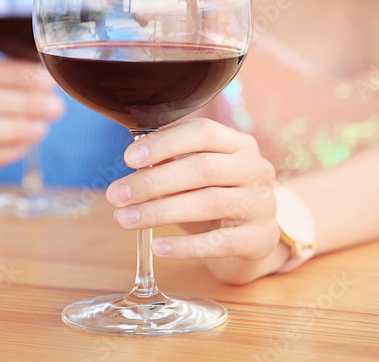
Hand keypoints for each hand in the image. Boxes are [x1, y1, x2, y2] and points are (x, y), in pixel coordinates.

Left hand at [104, 118, 285, 284]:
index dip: (165, 143)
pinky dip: (185, 246)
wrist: (252, 241)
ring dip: (161, 211)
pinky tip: (158, 246)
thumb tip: (134, 162)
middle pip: (203, 168)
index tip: (129, 157)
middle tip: (116, 195)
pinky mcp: (260, 239)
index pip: (203, 132)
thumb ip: (170, 164)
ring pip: (210, 203)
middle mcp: (255, 169)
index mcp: (238, 144)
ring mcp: (262, 204)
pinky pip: (219, 243)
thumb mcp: (195, 177)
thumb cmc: (215, 199)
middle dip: (154, 181)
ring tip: (125, 219)